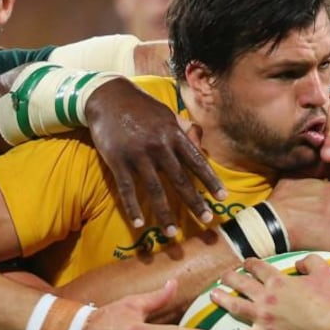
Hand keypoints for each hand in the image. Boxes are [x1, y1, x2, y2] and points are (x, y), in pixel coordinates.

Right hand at [86, 78, 225, 235]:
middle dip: (195, 202)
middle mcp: (158, 146)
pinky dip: (133, 208)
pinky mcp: (117, 161)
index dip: (210, 180)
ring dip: (164, 214)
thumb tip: (200, 140)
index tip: (222, 197)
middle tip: (207, 220)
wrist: (107, 96)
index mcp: (172, 134)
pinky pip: (127, 189)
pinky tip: (140, 224)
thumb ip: (182, 128)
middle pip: (180, 179)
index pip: (197, 161)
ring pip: (155, 190)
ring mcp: (137, 155)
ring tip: (172, 233)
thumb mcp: (165, 113)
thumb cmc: (140, 106)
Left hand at [210, 255, 329, 329]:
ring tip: (212, 295)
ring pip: (235, 305)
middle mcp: (266, 296)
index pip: (257, 267)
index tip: (246, 264)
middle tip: (224, 277)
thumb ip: (310, 261)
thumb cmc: (329, 302)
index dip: (249, 263)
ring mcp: (263, 316)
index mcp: (278, 280)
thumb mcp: (325, 273)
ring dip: (221, 299)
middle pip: (241, 283)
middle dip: (229, 278)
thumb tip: (298, 262)